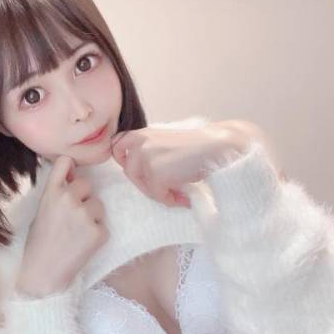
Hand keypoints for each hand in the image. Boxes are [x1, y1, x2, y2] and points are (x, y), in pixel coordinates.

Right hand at [16, 155, 108, 296]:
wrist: (43, 273)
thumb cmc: (39, 243)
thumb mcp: (42, 210)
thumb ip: (57, 192)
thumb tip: (73, 173)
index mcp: (51, 193)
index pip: (65, 161)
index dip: (70, 167)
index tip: (70, 176)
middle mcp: (68, 199)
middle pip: (87, 184)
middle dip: (83, 197)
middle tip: (72, 218)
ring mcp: (85, 215)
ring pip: (98, 205)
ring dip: (92, 216)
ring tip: (76, 233)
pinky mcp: (98, 232)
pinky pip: (103, 225)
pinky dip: (97, 234)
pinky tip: (82, 245)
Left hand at [110, 121, 252, 207]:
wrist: (217, 146)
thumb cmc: (198, 147)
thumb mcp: (167, 143)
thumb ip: (151, 152)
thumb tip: (143, 176)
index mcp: (143, 133)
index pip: (117, 146)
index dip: (124, 161)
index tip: (138, 171)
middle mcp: (140, 141)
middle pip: (129, 172)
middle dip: (146, 184)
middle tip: (165, 189)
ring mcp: (146, 156)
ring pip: (143, 185)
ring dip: (159, 193)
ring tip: (178, 193)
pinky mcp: (155, 171)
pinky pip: (157, 194)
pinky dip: (170, 199)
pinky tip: (184, 196)